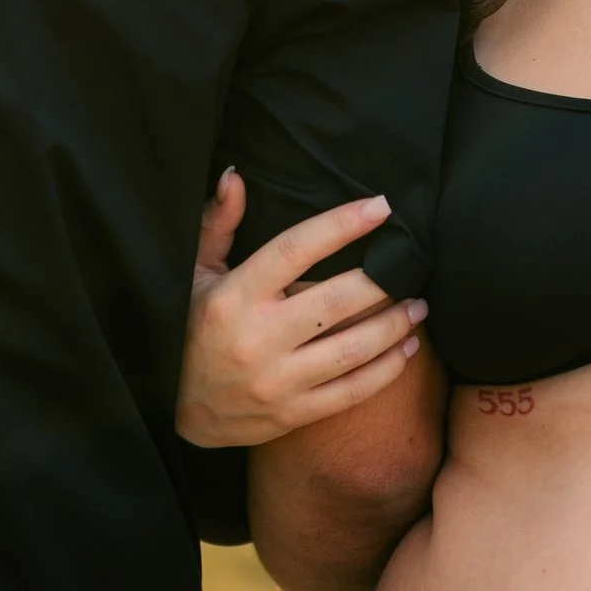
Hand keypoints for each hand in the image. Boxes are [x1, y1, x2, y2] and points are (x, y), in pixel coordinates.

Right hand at [177, 174, 426, 451]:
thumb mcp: (193, 273)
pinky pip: (351, 392)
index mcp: (232, 297)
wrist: (171, 408)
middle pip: (336, 302)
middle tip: (411, 264)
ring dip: (395, 326)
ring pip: (352, 350)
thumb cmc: (186, 327)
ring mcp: (275, 382)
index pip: (294, 250)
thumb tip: (235, 176)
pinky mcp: (290, 414)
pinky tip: (407, 350)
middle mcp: (256, 339)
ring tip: (419, 306)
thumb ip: (218, 225)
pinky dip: (386, 370)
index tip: (380, 207)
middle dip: (383, 280)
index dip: (341, 225)